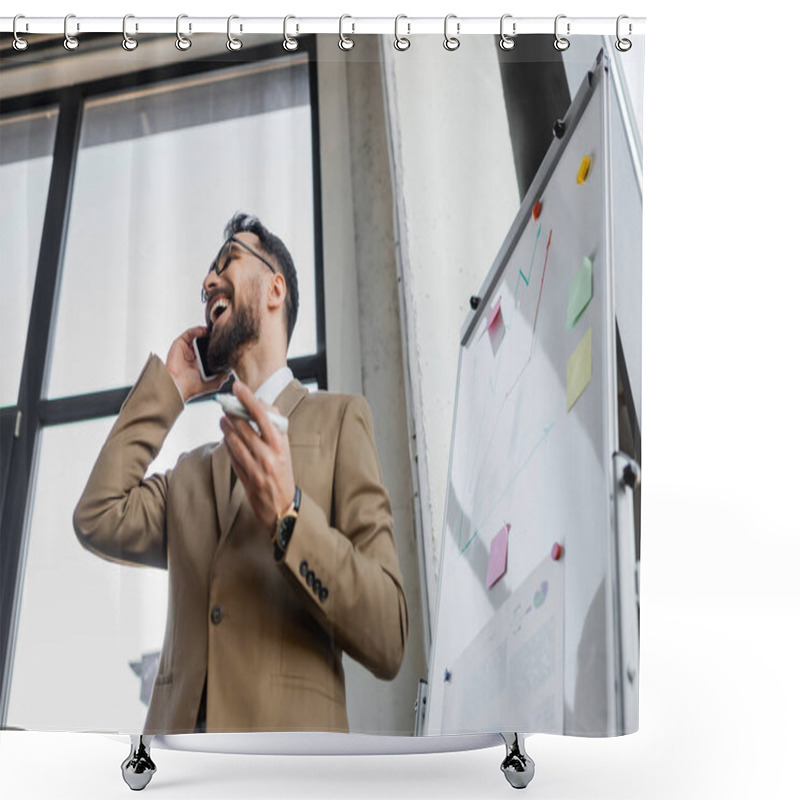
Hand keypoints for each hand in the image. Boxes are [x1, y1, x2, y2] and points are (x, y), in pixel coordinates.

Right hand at [166, 326, 228, 401]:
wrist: (179, 386)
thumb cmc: (189, 387)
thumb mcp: (211, 384)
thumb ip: (220, 378)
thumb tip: (227, 374)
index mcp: (198, 364)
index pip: (208, 351)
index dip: (215, 346)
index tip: (224, 343)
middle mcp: (192, 355)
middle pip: (203, 341)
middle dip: (212, 338)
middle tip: (221, 335)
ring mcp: (186, 349)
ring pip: (196, 335)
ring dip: (205, 332)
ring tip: (215, 331)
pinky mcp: (179, 344)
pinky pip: (189, 333)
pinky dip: (197, 330)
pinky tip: (205, 331)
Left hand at [220, 381, 295, 532]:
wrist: (282, 506)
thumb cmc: (284, 473)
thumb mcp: (285, 448)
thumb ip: (275, 427)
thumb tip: (262, 404)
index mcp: (280, 445)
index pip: (262, 416)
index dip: (249, 399)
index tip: (239, 388)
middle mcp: (267, 455)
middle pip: (244, 426)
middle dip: (231, 411)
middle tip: (224, 402)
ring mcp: (254, 466)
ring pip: (234, 440)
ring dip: (226, 427)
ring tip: (222, 418)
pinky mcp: (244, 476)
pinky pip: (231, 455)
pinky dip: (226, 443)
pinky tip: (225, 436)